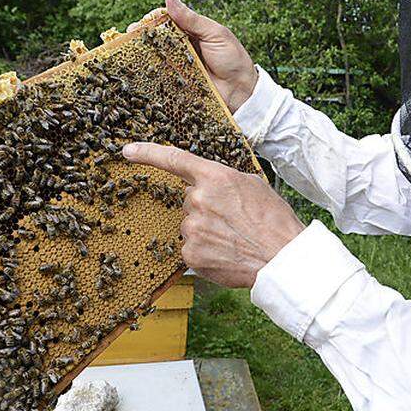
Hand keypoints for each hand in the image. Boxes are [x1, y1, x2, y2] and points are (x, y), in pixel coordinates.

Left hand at [123, 142, 303, 287]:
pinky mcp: (190, 254)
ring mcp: (192, 228)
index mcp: (215, 177)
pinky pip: (190, 248)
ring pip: (190, 225)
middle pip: (189, 199)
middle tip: (233, 220)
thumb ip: (223, 181)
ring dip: (206, 230)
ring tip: (234, 238)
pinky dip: (205, 251)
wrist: (282, 258)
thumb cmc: (274, 221)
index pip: (174, 159)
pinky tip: (225, 253)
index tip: (128, 151)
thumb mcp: (253, 185)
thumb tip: (208, 185)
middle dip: (206, 207)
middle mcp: (198, 200)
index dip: (148, 153)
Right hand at [127, 0, 257, 112]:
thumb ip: (191, 18)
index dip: (152, 20)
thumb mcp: (214, 34)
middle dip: (141, 36)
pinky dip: (148, 74)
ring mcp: (178, 65)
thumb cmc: (232, 59)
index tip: (143, 22)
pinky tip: (136, 71)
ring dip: (140, 53)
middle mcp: (181, 47)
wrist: (242, 91)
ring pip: (154, 57)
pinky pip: (160, 77)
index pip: (165, 21)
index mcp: (190, 31)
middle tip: (130, 36)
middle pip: (156, 39)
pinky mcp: (177, 83)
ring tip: (128, 51)